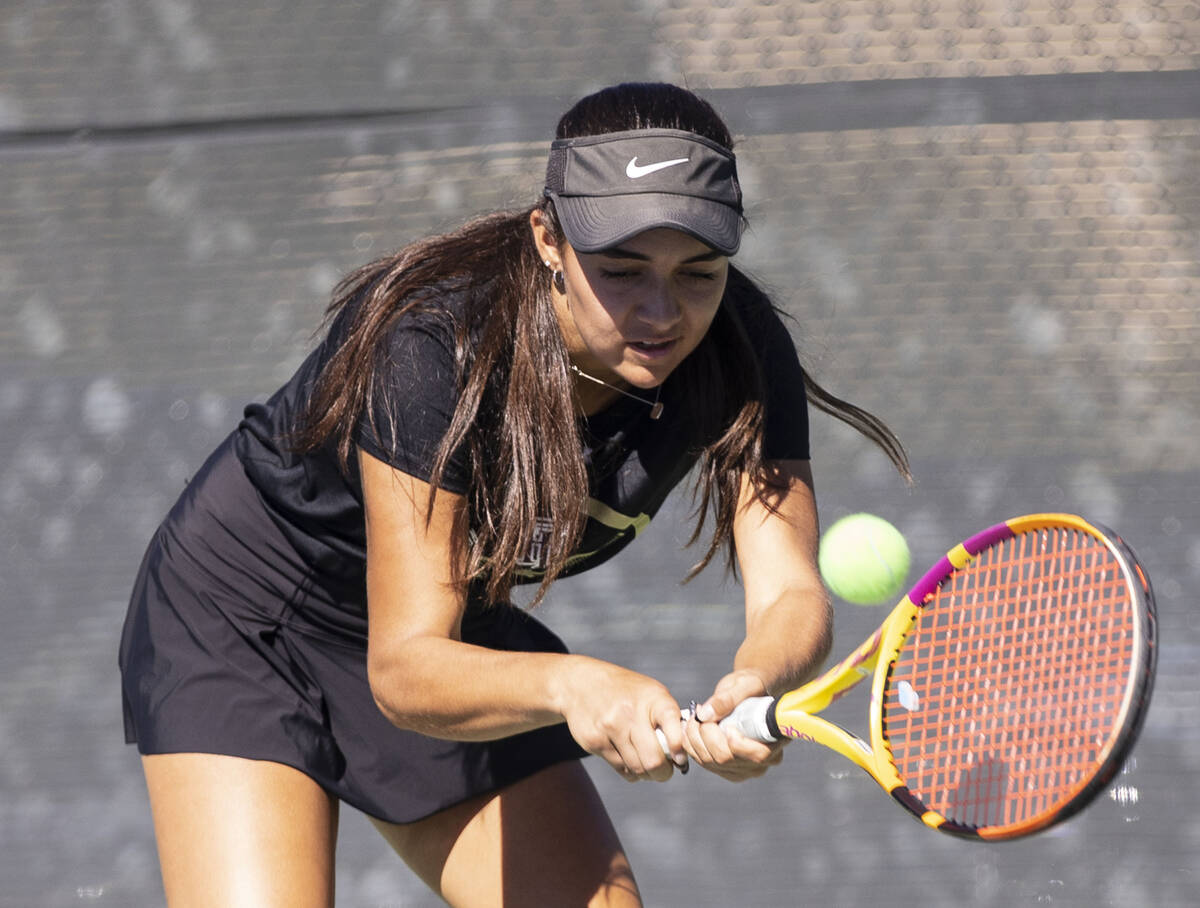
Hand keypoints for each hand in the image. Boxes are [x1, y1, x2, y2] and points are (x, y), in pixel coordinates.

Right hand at [557, 656, 687, 781]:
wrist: (580, 684)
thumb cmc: (625, 692)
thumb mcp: (650, 693)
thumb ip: (668, 719)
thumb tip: (682, 755)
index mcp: (652, 698)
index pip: (672, 725)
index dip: (679, 747)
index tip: (679, 758)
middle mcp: (631, 712)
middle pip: (653, 760)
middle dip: (663, 772)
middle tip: (665, 770)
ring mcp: (611, 727)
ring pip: (637, 769)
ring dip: (647, 774)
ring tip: (647, 764)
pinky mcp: (595, 741)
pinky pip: (621, 769)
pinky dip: (630, 771)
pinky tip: (630, 758)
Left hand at [684, 670, 785, 781]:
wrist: (746, 695)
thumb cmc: (751, 688)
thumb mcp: (744, 685)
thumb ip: (728, 698)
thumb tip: (705, 714)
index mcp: (775, 742)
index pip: (758, 755)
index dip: (739, 744)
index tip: (726, 726)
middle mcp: (761, 762)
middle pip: (727, 759)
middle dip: (707, 735)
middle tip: (700, 713)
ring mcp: (742, 769)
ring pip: (710, 762)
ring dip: (694, 738)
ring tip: (693, 717)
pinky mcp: (725, 770)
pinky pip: (703, 762)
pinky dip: (691, 744)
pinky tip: (689, 729)